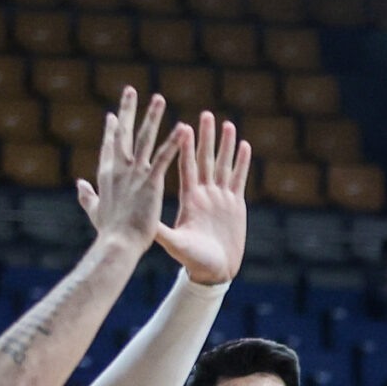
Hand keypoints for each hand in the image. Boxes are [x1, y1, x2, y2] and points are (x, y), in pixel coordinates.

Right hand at [76, 88, 188, 249]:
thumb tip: (79, 185)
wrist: (117, 245)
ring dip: (152, 117)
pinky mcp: (150, 182)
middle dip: (127, 110)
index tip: (114, 114)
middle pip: (123, 133)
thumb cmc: (108, 232)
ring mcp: (134, 174)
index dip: (111, 129)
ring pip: (144, 138)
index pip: (109, 145)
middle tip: (132, 90)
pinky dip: (173, 142)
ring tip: (160, 98)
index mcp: (106, 175)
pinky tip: (183, 128)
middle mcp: (119, 169)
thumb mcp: (93, 210)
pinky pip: (164, 158)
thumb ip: (86, 195)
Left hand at [155, 112, 250, 284]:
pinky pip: (240, 179)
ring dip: (225, 145)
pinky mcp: (236, 204)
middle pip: (205, 159)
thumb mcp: (175, 243)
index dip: (186, 147)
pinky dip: (242, 162)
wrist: (213, 271)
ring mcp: (221, 197)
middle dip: (206, 137)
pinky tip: (244, 145)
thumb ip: (161, 231)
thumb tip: (143, 221)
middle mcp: (204, 193)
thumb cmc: (192, 260)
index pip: (186, 167)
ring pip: (223, 164)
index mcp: (189, 199)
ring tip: (227, 123)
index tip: (183, 126)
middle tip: (206, 115)